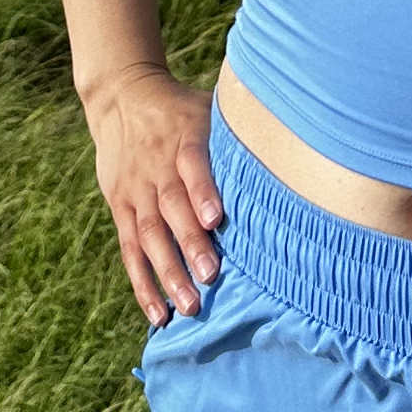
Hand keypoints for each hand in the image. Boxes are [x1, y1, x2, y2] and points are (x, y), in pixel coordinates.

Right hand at [83, 67, 223, 325]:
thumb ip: (237, 132)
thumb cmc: (182, 110)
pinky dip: (143, 284)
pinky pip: (130, 250)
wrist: (121, 97)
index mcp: (183, 139)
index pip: (192, 164)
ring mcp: (135, 190)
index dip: (203, 191)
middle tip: (210, 276)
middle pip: (170, 206)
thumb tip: (292, 150)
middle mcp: (156, 166)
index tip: (217, 219)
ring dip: (168, 272)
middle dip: (190, 243)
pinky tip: (159, 314)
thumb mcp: (207, 107)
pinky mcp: (119, 207)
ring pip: (148, 234)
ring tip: (188, 306)